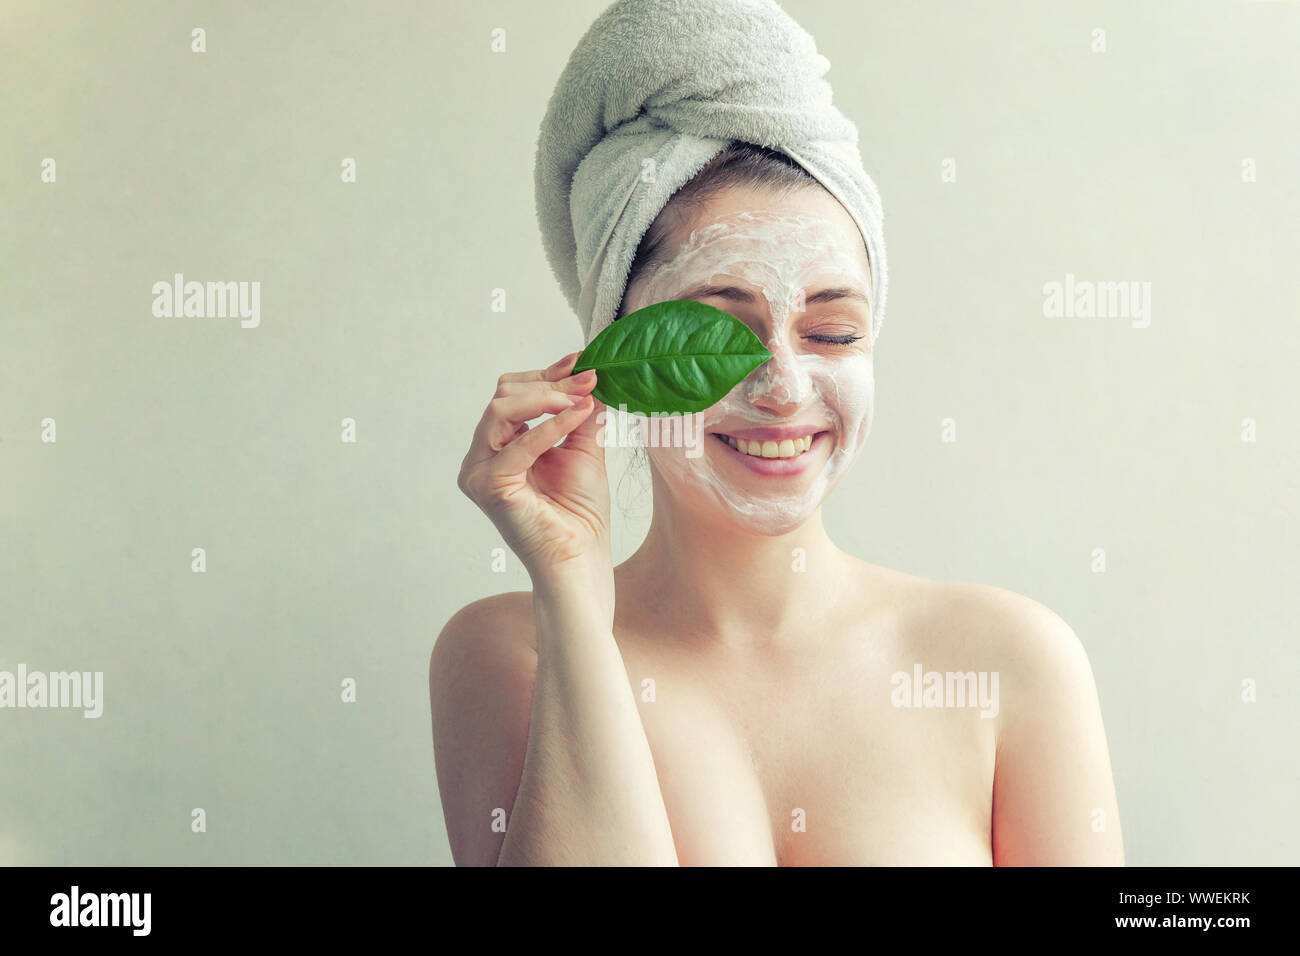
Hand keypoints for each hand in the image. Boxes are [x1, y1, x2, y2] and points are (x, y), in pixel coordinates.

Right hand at [457, 351, 611, 579]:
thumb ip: (580, 414)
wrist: (581, 557)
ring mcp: (479, 471)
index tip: (582, 363)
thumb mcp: (584, 449)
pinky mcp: (488, 486)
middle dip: (549, 384)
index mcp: (499, 446)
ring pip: (501, 409)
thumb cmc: (580, 514)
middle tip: (588, 381)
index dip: (547, 376)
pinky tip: (578, 416)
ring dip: (546, 398)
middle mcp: (482, 456)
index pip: (512, 395)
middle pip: (503, 396)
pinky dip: (551, 426)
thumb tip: (588, 377)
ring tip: (582, 400)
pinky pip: (518, 444)